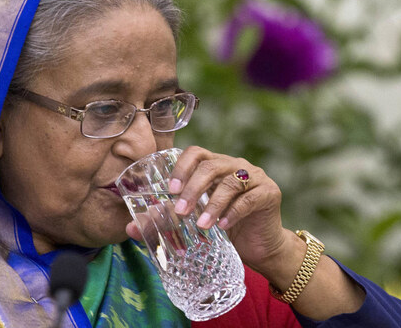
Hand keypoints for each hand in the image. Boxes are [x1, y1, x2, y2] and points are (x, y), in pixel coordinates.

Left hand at [126, 146, 287, 272]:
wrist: (260, 247)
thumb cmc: (223, 230)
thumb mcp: (193, 223)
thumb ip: (165, 220)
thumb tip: (130, 227)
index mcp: (214, 166)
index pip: (195, 153)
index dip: (181, 168)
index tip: (169, 191)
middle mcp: (234, 165)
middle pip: (210, 165)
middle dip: (192, 188)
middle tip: (181, 211)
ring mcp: (254, 176)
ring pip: (231, 181)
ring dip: (212, 203)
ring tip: (202, 225)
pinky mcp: (269, 192)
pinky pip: (249, 198)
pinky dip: (234, 212)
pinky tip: (223, 227)